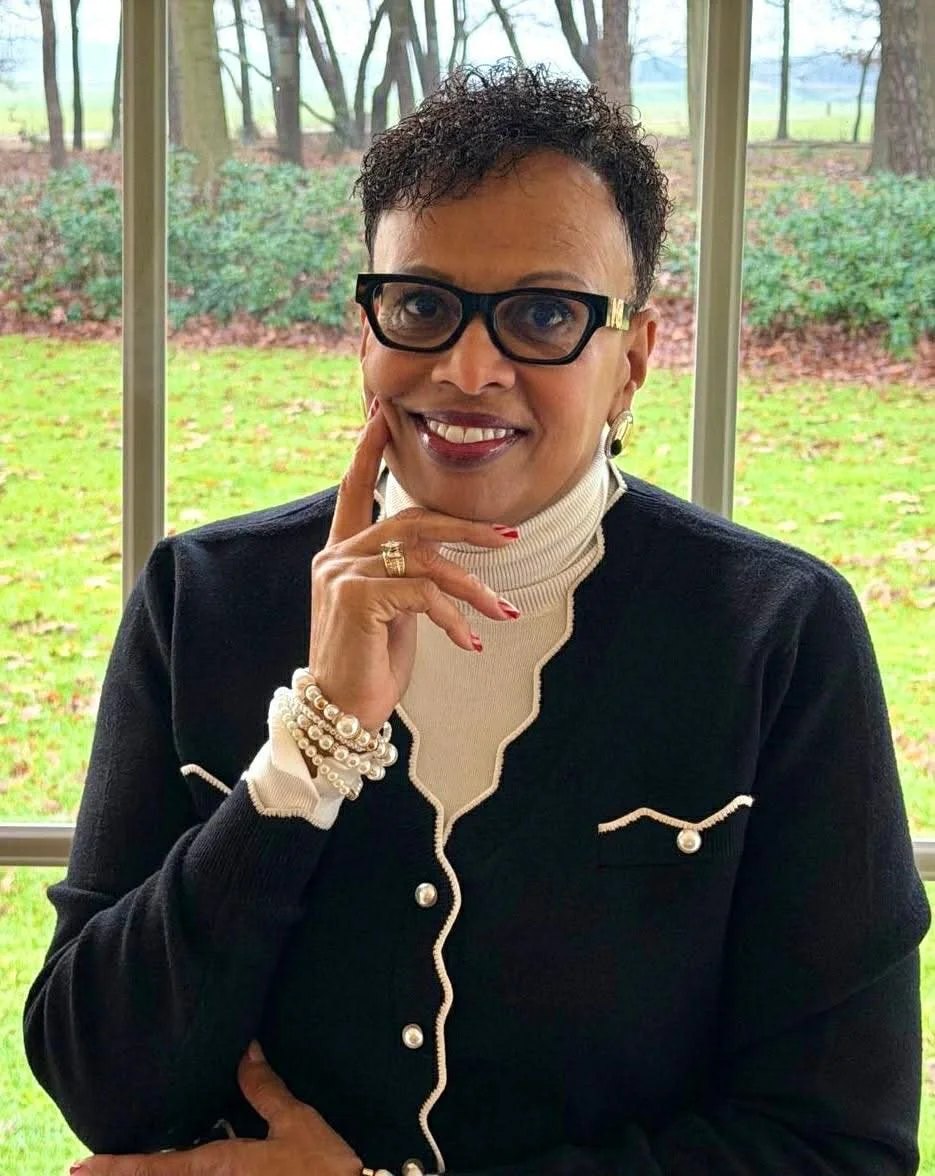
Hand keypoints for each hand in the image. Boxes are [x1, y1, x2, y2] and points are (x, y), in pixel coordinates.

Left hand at [71, 1043, 361, 1175]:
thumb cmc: (324, 1169)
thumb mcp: (297, 1123)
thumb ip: (265, 1090)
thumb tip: (244, 1050)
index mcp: (218, 1167)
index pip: (155, 1168)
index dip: (115, 1168)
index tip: (78, 1167)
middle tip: (80, 1174)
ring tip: (119, 1171)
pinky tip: (184, 1173)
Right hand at [308, 400, 520, 730]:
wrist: (342, 712)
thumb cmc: (370, 664)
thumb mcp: (391, 613)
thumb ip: (405, 578)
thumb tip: (443, 563)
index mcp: (341, 555)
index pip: (354, 492)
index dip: (366, 454)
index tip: (380, 417)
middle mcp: (336, 557)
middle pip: (411, 521)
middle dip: (466, 528)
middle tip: (510, 536)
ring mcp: (342, 574)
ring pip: (425, 560)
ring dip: (472, 586)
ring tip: (501, 610)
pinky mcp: (355, 597)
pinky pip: (422, 593)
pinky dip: (453, 616)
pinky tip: (468, 642)